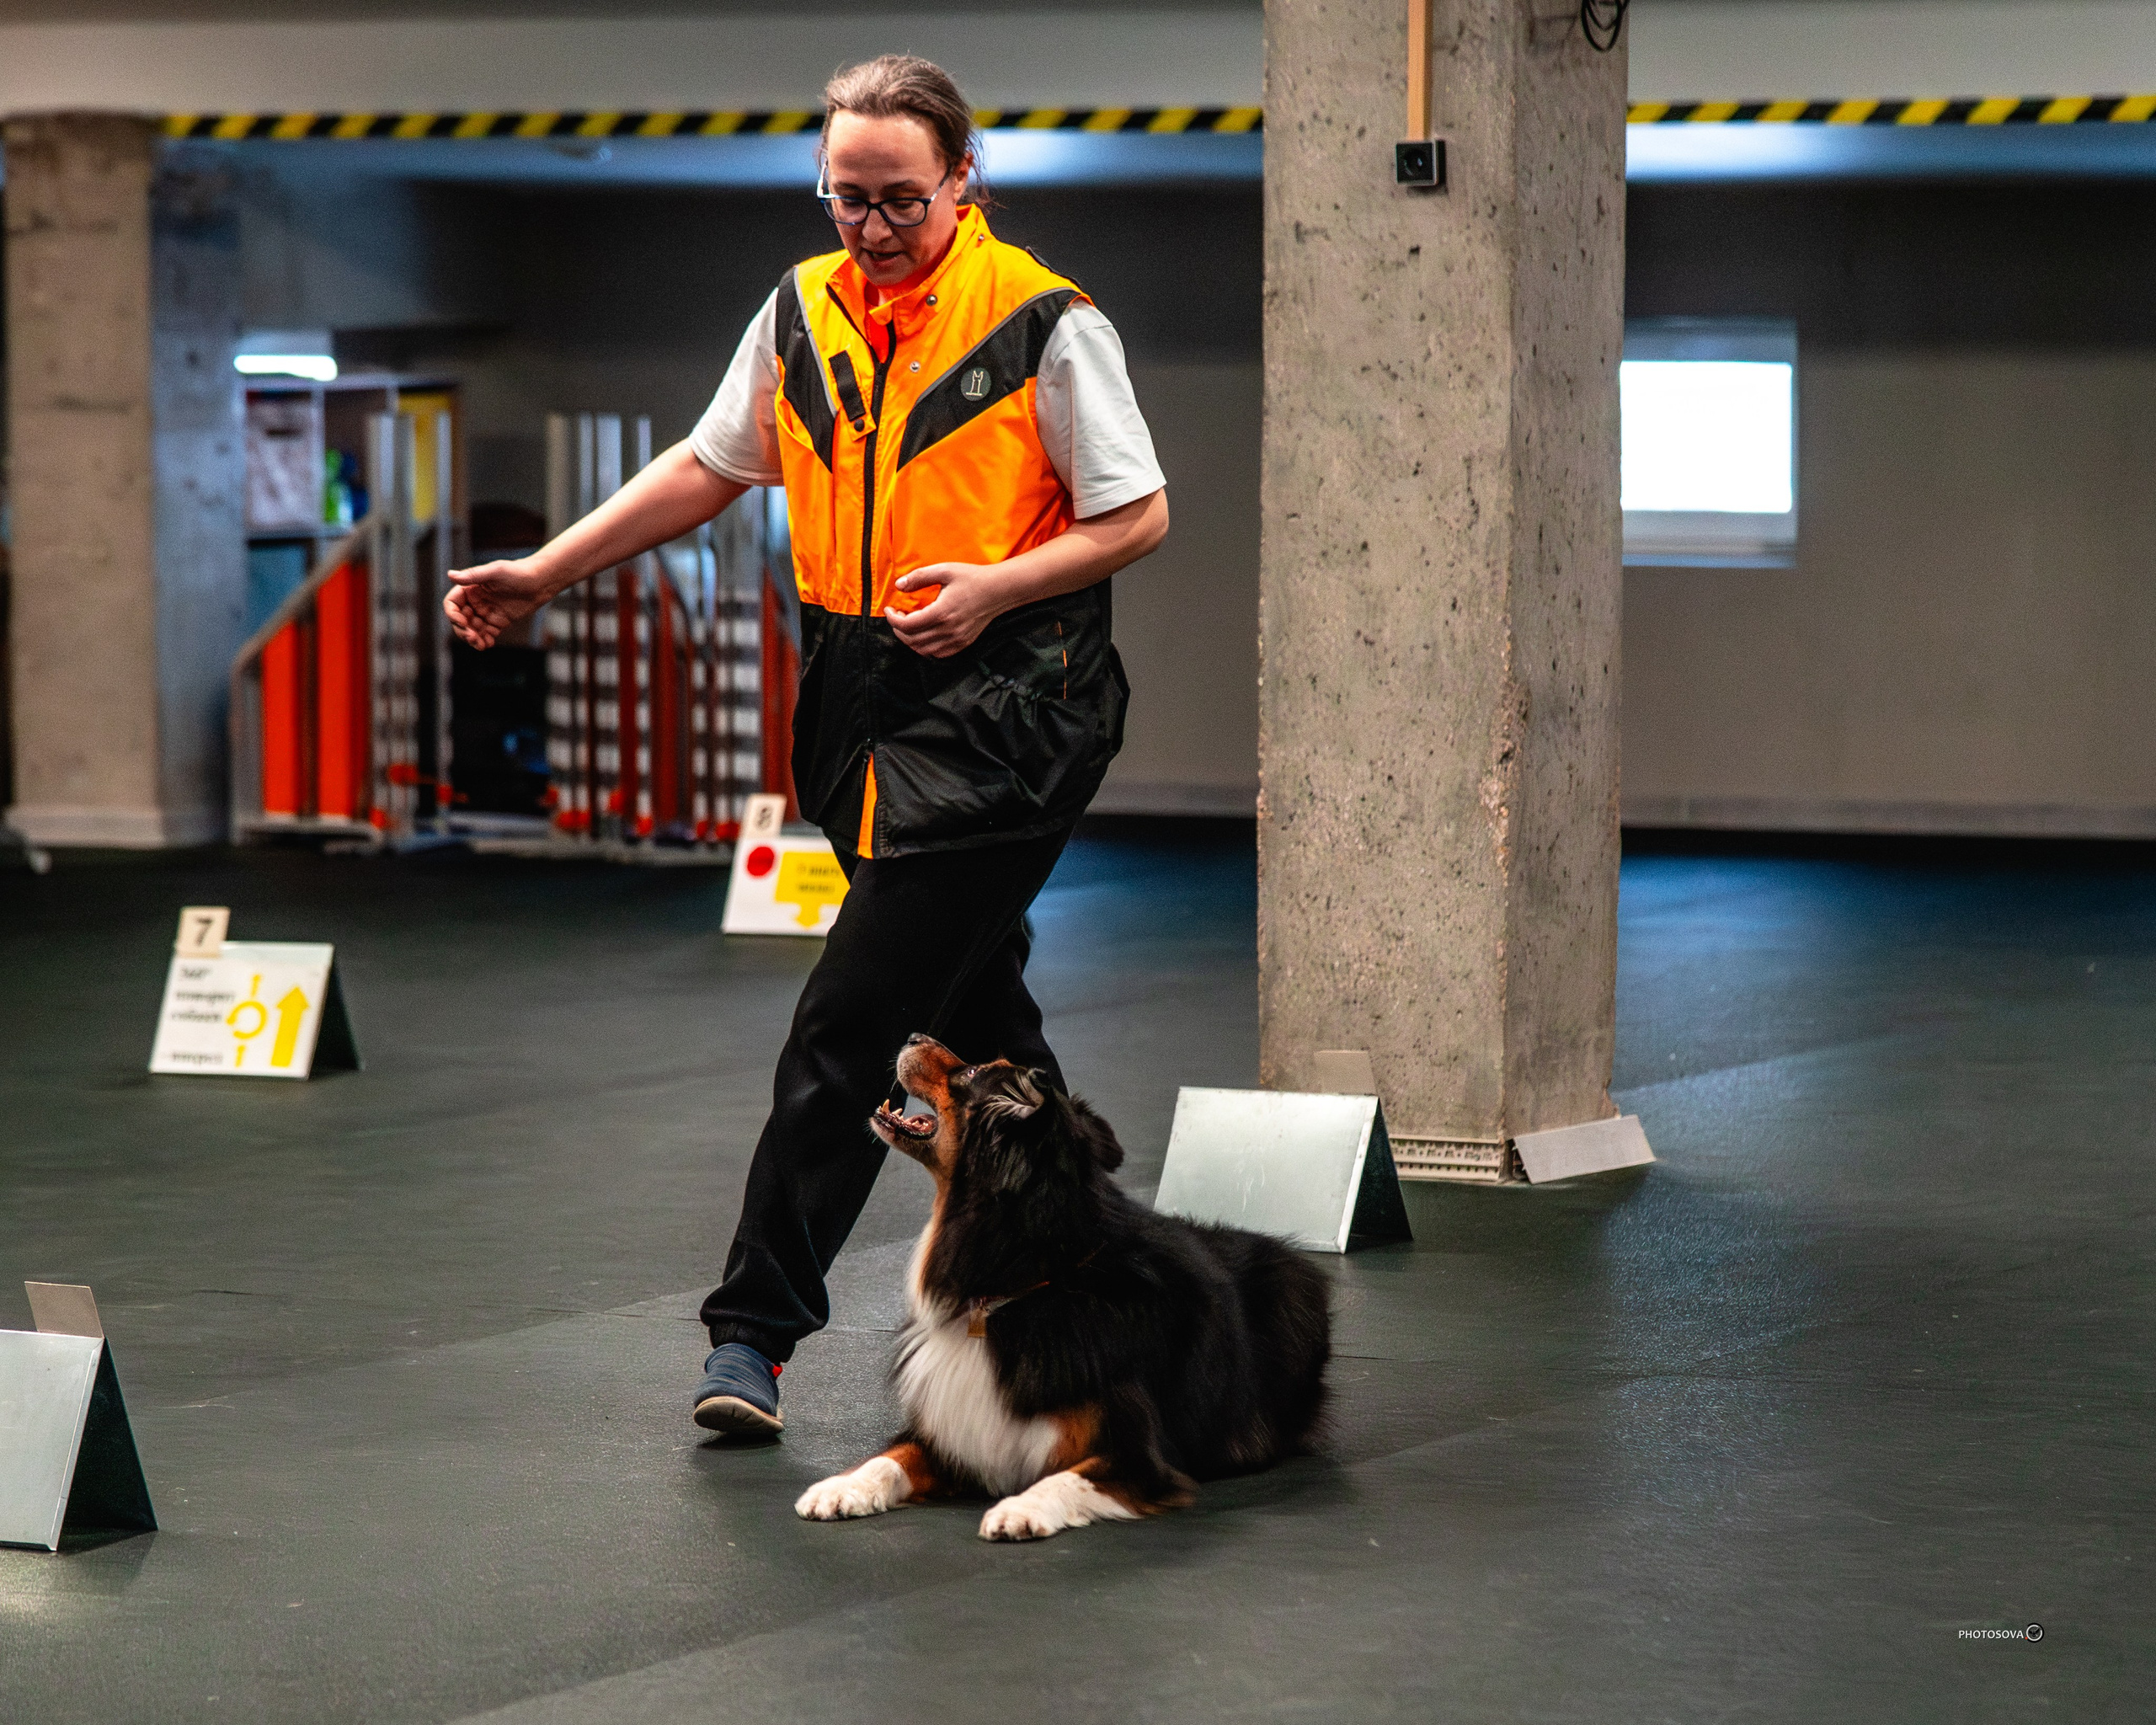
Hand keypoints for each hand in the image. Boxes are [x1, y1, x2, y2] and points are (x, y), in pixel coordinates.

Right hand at [445, 558, 554, 649]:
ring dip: (473, 639)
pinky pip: (486, 634)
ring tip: (481, 646)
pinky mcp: (498, 621)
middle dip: (463, 631)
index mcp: (471, 588)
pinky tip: (489, 644)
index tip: (462, 623)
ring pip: (472, 629)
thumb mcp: (496, 571)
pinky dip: (485, 641)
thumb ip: (473, 575)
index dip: (452, 615)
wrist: (541, 582)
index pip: (452, 604)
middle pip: (460, 620)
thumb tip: (450, 575)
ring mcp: (487, 612)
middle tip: (473, 638)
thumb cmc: (519, 572)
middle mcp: (476, 601)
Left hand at [886, 562, 1010, 658]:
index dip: (892, 619)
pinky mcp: (962, 643)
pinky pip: (937, 654)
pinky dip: (925, 647)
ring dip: (910, 640)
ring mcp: (956, 639)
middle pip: (912, 640)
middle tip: (896, 617)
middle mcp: (948, 630)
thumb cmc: (972, 578)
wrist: (998, 590)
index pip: (907, 625)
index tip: (889, 609)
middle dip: (898, 630)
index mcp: (941, 612)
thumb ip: (919, 577)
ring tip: (908, 626)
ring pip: (923, 650)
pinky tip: (924, 634)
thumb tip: (899, 586)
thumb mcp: (944, 570)